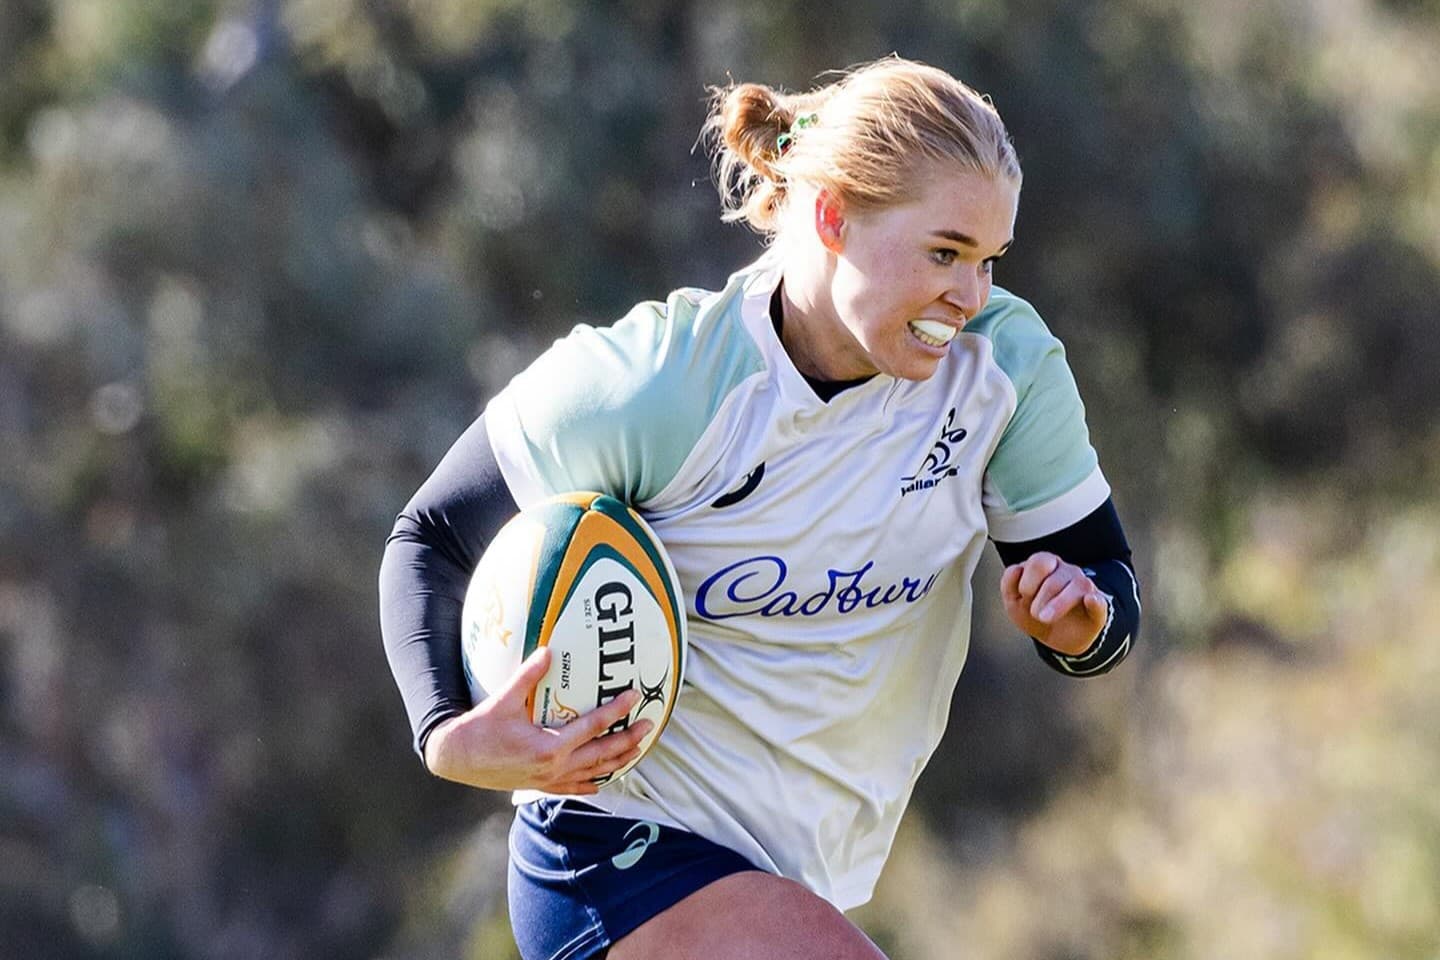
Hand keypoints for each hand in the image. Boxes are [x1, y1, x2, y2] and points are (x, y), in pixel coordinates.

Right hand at [423, 647, 651, 794]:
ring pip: (593, 773)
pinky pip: (574, 787)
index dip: (616, 711)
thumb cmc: (479, 729)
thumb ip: (528, 675)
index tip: (633, 696)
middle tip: (648, 726)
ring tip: (636, 750)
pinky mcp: (540, 786)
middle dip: (628, 740)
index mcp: (549, 746)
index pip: (593, 726)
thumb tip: (548, 650)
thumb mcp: (504, 699)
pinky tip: (603, 780)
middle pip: (602, 754)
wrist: (456, 759)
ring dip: (617, 762)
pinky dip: (592, 783)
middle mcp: (554, 767)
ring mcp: (549, 780)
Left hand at [999, 551, 1109, 656]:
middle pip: (1057, 570)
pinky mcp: (1097, 607)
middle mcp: (1066, 571)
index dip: (1027, 581)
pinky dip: (1096, 602)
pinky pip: (1100, 601)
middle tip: (1035, 613)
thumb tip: (1016, 569)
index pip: (1038, 561)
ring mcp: (1084, 587)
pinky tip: (1090, 601)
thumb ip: (1008, 584)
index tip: (1023, 597)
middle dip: (1041, 592)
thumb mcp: (1013, 603)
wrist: (1056, 639)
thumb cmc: (1034, 614)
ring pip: (1077, 584)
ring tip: (1045, 618)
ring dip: (1058, 603)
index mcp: (1045, 566)